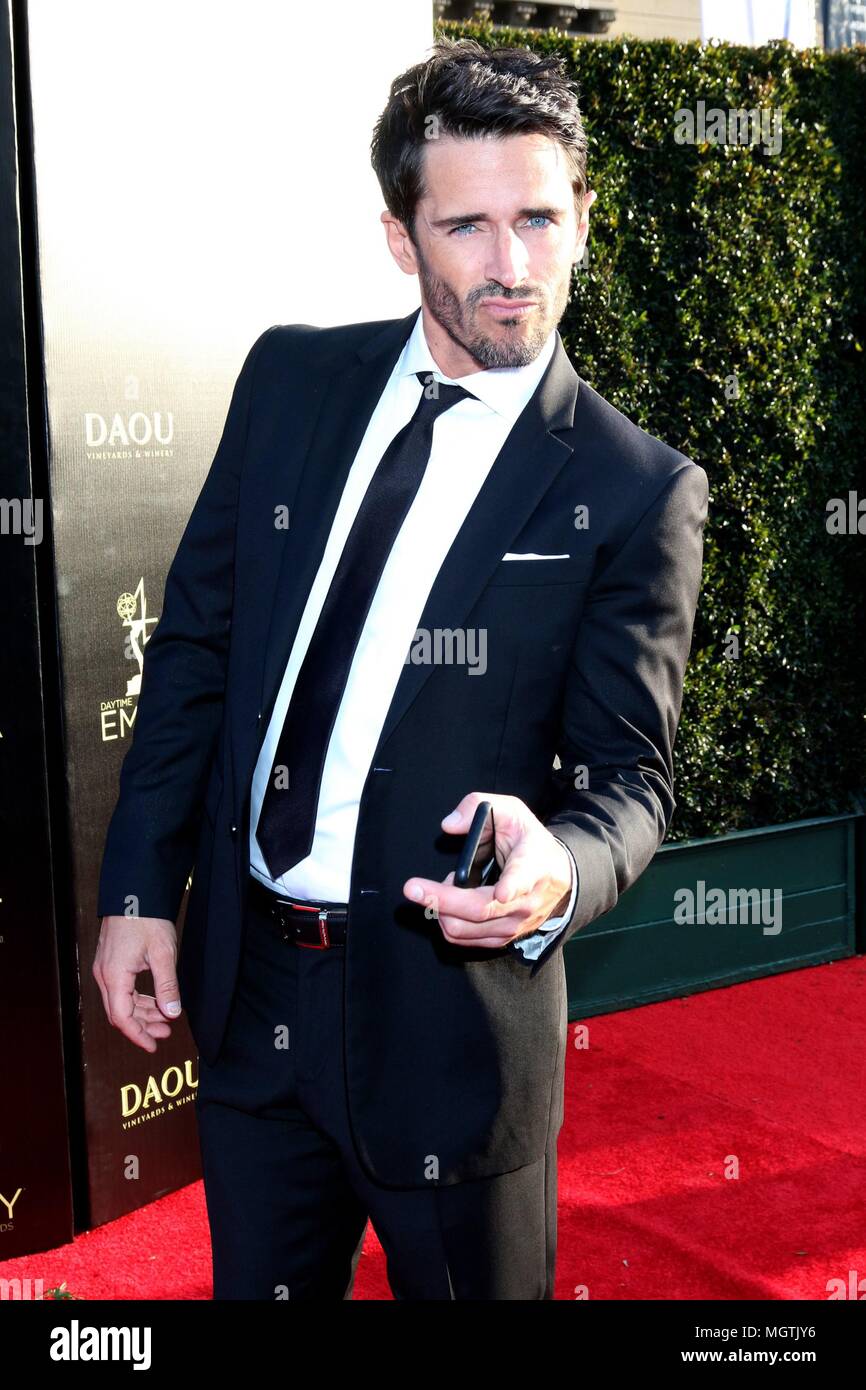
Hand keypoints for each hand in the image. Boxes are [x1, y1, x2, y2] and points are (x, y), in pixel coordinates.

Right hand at [92, 915, 181, 1052]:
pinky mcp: (110, 962)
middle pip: (119, 1012)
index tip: (153, 1046)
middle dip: (142, 1026)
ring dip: (142, 1013)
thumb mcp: (163, 954)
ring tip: (165, 1019)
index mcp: (115, 976)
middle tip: (166, 1032)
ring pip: (121, 1001)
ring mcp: (105, 968)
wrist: (135, 892)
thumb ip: (167, 986)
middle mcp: (104, 975)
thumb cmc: (147, 919)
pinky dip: (138, 999)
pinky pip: (121, 989)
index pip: (122, 1017)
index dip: (137, 1035)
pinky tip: (156, 1001)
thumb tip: (172, 1013)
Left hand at [403, 792, 572, 949]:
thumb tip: (449, 825)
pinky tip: (448, 903)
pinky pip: (464, 939)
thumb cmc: (529, 841)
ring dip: (442, 909)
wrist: (556, 876)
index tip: (502, 892)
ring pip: (466, 929)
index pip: (523, 879)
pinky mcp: (502, 938)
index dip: (512, 886)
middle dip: (441, 900)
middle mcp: (525, 901)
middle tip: (412, 887)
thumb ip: (477, 806)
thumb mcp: (510, 811)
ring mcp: (514, 924)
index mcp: (532, 865)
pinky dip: (447, 921)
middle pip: (480, 910)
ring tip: (443, 886)